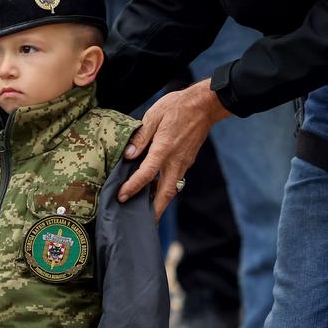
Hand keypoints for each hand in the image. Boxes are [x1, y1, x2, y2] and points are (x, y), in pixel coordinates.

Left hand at [120, 79, 231, 218]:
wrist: (205, 105)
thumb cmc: (178, 106)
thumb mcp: (154, 116)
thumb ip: (141, 137)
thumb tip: (129, 155)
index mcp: (164, 149)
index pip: (147, 174)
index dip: (133, 187)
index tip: (122, 196)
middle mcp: (176, 160)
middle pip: (165, 193)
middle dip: (155, 210)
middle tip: (144, 223)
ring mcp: (184, 162)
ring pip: (172, 189)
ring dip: (160, 201)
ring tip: (147, 210)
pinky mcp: (187, 160)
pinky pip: (175, 179)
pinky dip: (165, 188)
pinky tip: (155, 189)